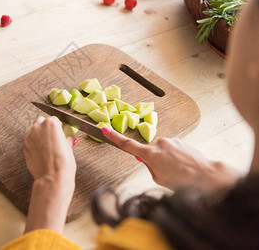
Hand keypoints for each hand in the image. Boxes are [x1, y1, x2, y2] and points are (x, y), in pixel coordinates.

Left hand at [24, 116, 76, 183]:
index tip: (60, 131)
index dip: (57, 126)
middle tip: (52, 137)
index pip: (53, 119)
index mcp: (51, 124)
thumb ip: (66, 140)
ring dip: (39, 136)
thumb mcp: (69, 148)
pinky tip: (42, 154)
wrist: (52, 177)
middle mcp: (38, 128)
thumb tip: (69, 139)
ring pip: (34, 132)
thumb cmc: (63, 162)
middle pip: (41, 121)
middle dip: (46, 127)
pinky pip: (30, 143)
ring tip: (47, 148)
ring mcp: (29, 137)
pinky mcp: (24, 147)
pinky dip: (34, 146)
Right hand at [102, 127, 244, 195]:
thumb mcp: (159, 179)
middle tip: (166, 175)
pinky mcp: (181, 142)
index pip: (127, 145)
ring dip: (167, 161)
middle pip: (149, 152)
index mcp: (151, 154)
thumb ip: (150, 167)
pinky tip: (184, 168)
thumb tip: (147, 159)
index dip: (114, 138)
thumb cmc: (184, 181)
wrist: (207, 176)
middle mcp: (160, 143)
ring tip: (178, 173)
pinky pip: (173, 150)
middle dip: (154, 162)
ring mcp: (172, 141)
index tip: (104, 129)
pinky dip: (176, 159)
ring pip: (162, 152)